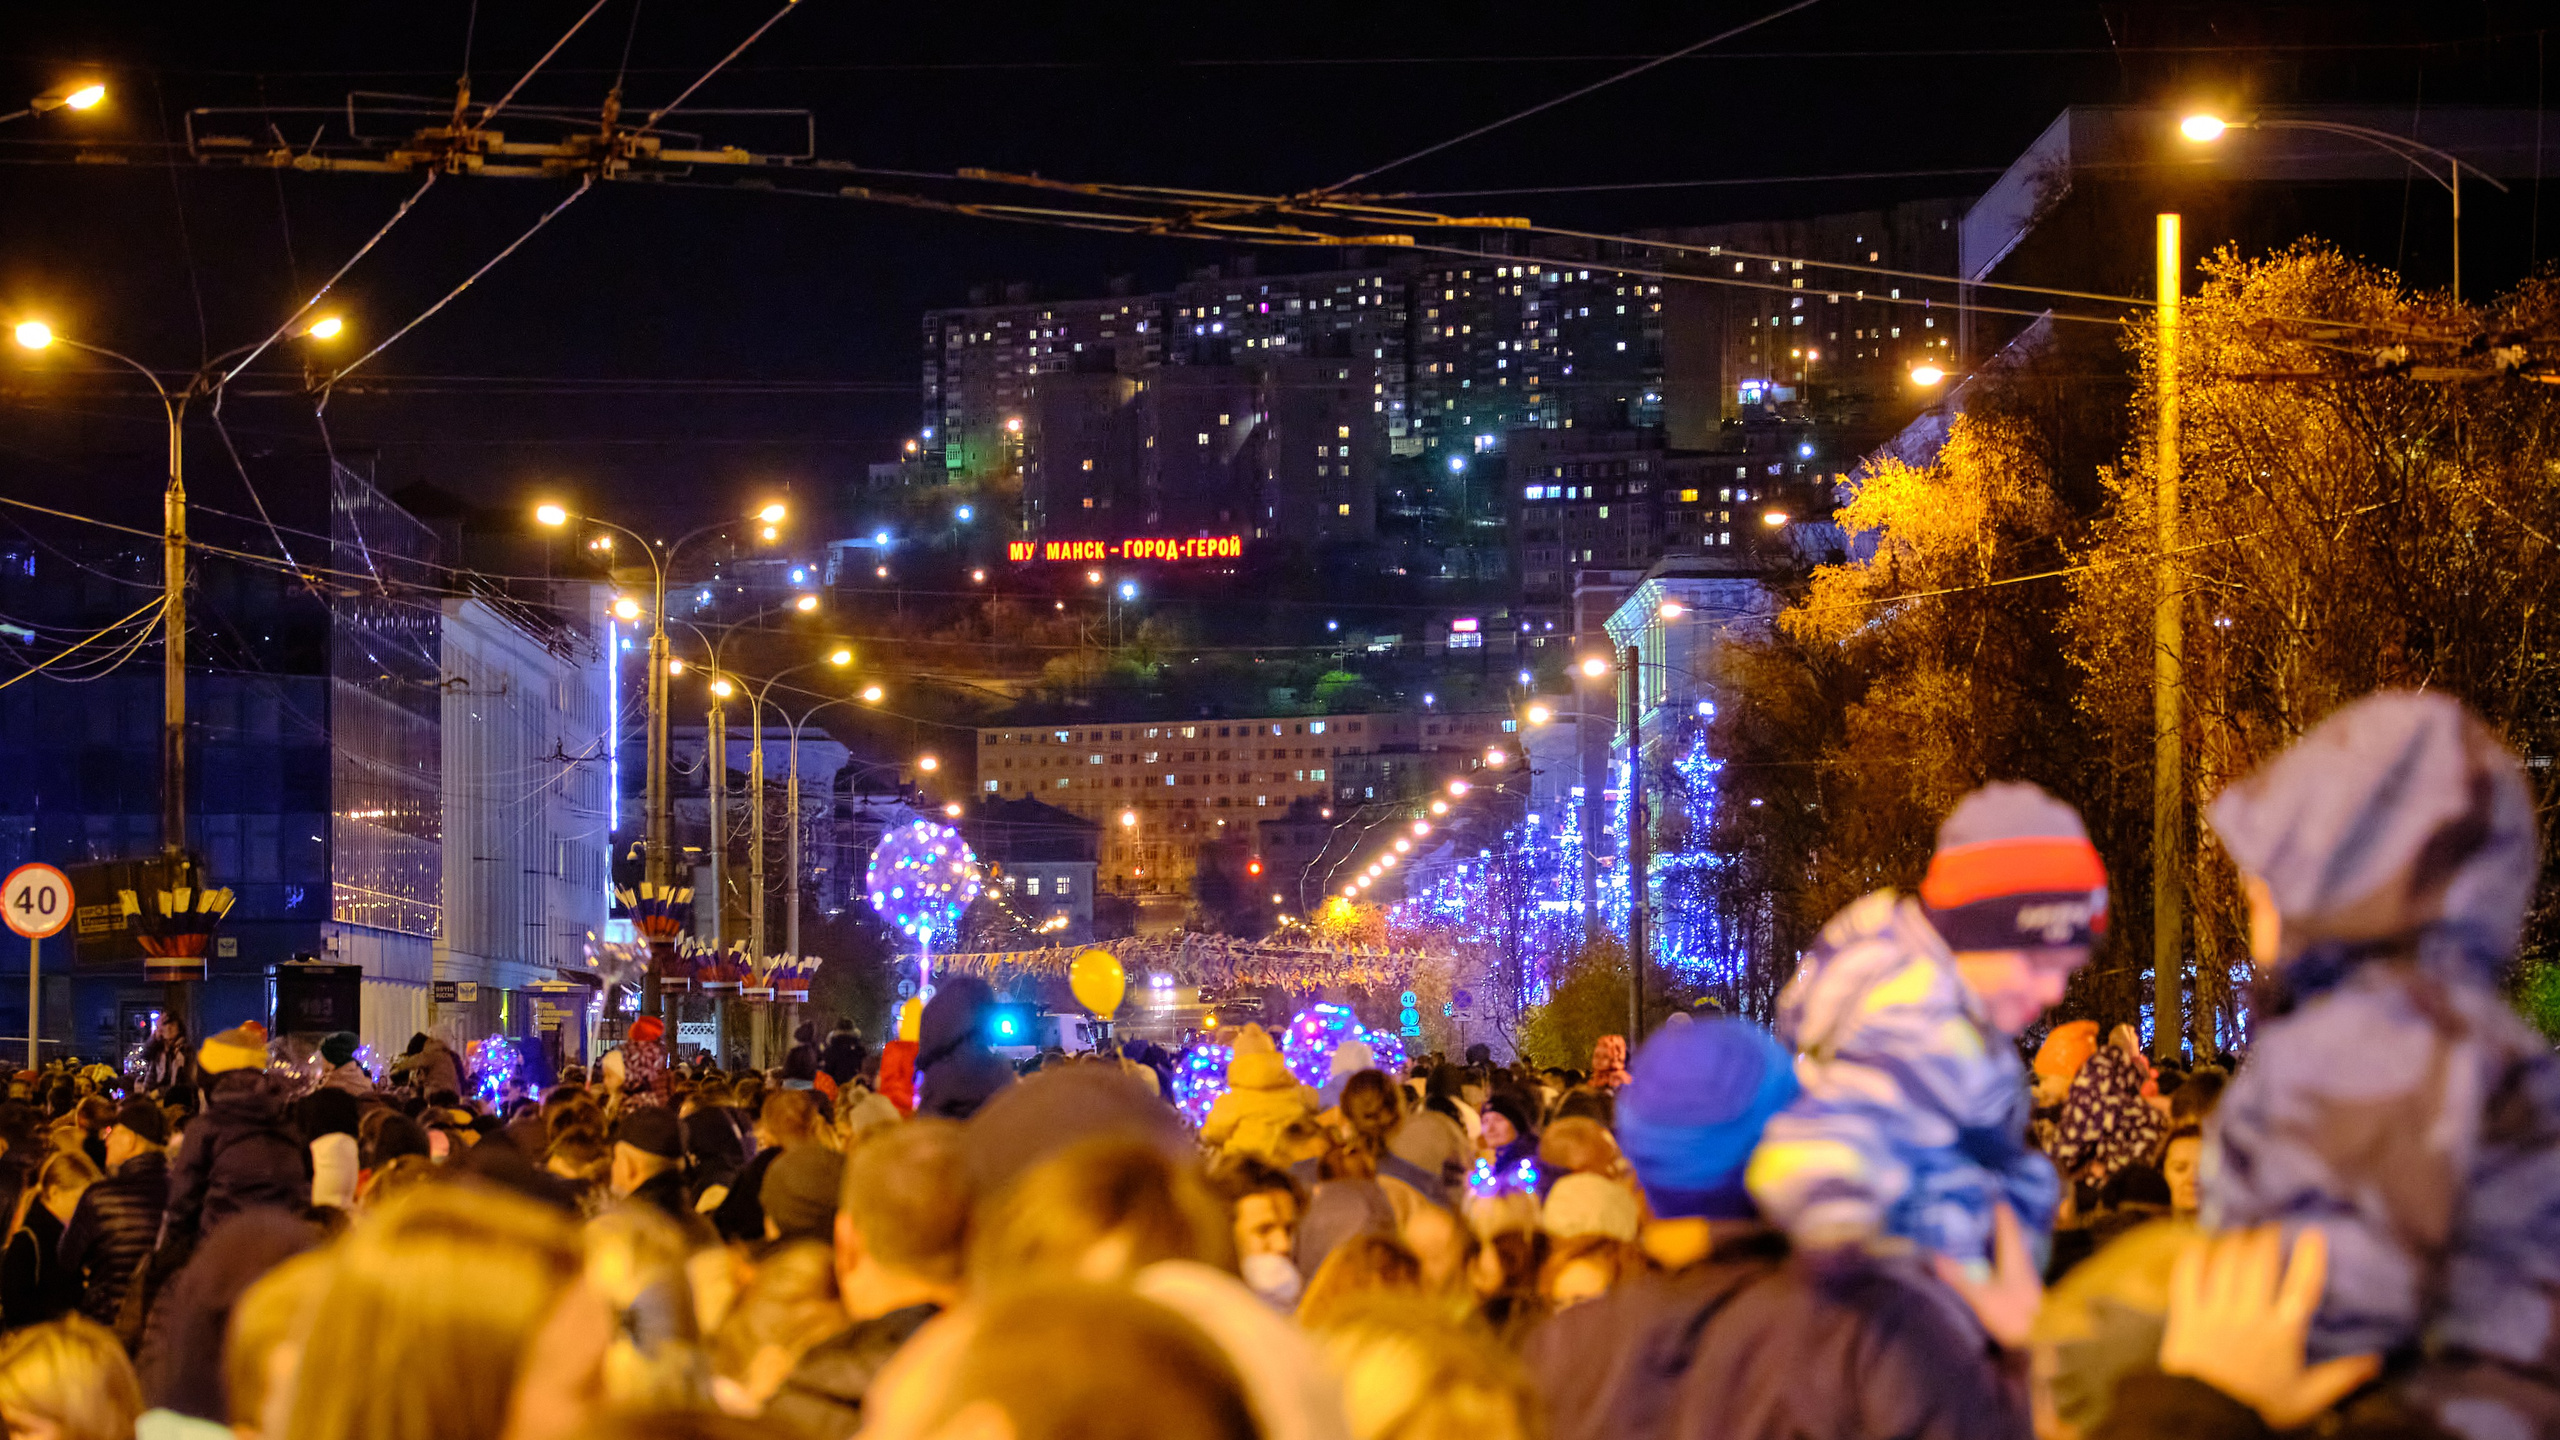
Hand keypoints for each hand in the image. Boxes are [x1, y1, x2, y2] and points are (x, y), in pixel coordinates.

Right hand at [1932, 1203, 2042, 1349]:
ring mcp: (2030, 1289)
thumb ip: (1958, 1279)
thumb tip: (1934, 1257)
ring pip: (2017, 1261)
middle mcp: (2026, 1273)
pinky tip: (1998, 1276)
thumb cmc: (2012, 1322)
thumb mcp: (1980, 1300)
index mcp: (2016, 1265)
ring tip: (1991, 1243)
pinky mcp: (2029, 1304)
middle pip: (2014, 1245)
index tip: (1996, 1200)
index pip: (2009, 1232)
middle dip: (2003, 1231)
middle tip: (1990, 1218)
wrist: (2039, 1352)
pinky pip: (2016, 1277)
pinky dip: (2005, 1268)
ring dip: (2005, 1250)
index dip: (2002, 1215)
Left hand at [2158, 1226, 2381, 1428]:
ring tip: (2241, 1232)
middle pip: (2259, 1262)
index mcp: (2282, 1334)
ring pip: (2225, 1261)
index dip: (2310, 1259)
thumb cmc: (2258, 1406)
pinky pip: (2187, 1275)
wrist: (2206, 1418)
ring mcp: (2215, 1312)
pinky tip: (2201, 1246)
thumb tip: (2376, 1361)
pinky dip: (2194, 1256)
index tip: (2314, 1233)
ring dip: (2234, 1241)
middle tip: (2271, 1226)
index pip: (2301, 1288)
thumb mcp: (2306, 1397)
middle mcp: (2249, 1316)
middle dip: (2266, 1237)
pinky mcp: (2185, 1314)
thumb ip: (2340, 1377)